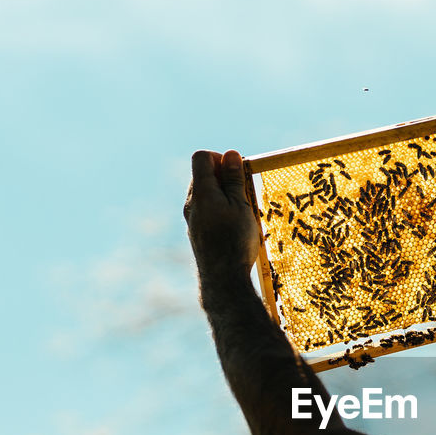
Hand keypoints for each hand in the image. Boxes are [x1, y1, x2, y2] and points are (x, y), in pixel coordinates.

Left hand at [184, 149, 262, 306]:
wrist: (223, 280)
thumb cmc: (235, 241)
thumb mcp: (241, 206)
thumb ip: (234, 179)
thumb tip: (231, 154)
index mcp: (201, 192)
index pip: (201, 157)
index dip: (221, 158)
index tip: (238, 173)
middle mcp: (191, 203)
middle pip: (202, 174)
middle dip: (223, 175)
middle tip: (244, 192)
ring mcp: (192, 218)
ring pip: (205, 193)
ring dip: (223, 194)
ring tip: (242, 211)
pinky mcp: (196, 232)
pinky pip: (205, 210)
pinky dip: (219, 209)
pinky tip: (234, 226)